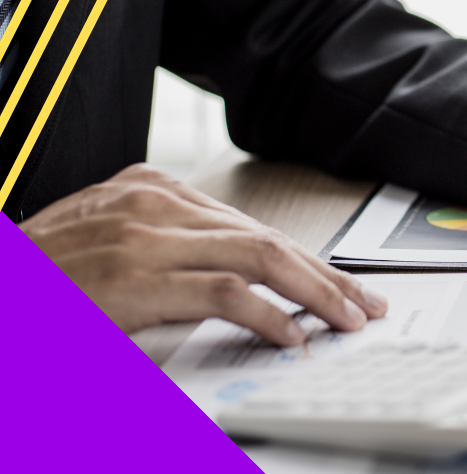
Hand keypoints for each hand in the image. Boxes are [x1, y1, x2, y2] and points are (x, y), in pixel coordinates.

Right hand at [21, 163, 387, 345]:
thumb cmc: (42, 281)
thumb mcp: (109, 251)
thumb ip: (168, 254)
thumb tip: (239, 284)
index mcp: (150, 190)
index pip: (250, 225)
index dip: (305, 258)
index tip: (342, 284)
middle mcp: (154, 203)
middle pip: (267, 236)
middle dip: (326, 274)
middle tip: (364, 304)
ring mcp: (145, 236)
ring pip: (261, 256)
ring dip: (316, 292)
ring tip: (345, 321)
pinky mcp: (135, 277)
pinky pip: (226, 291)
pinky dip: (270, 315)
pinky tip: (291, 335)